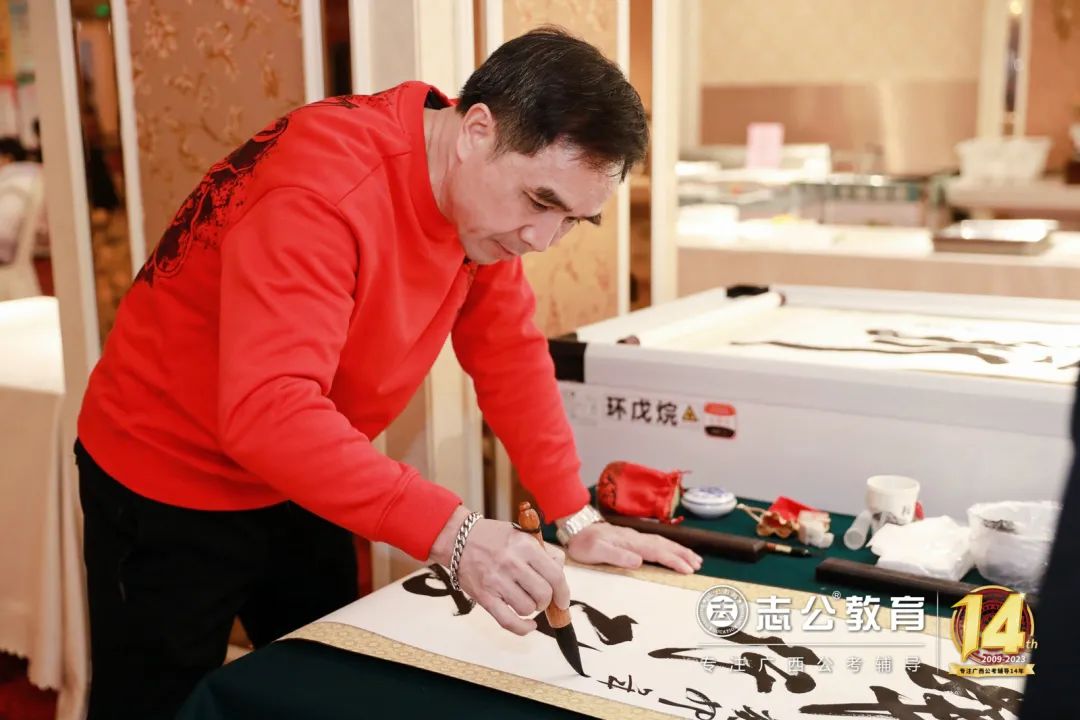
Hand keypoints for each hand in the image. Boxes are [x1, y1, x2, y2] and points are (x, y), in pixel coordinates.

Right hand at [430, 507, 567, 635]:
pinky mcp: (484, 596)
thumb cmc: (493, 537)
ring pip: (527, 609)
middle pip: (543, 595)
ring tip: (524, 599)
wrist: (458, 537)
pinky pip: (508, 622)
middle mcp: (512, 563)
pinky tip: (529, 625)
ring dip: (531, 609)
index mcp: (525, 546)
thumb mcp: (522, 534)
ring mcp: (496, 581)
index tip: (563, 600)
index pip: (556, 576)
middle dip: (547, 601)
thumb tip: (561, 573)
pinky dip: (522, 628)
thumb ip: (544, 551)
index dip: (564, 592)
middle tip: (541, 598)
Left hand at [563, 522, 702, 573]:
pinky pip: (655, 542)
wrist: (575, 528)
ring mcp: (634, 537)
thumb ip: (617, 556)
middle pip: (664, 545)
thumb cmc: (584, 543)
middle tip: (698, 564)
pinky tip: (672, 551)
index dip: (674, 560)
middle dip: (682, 554)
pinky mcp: (631, 539)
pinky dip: (668, 547)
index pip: (657, 552)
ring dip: (678, 550)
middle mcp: (636, 538)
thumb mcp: (596, 552)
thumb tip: (639, 562)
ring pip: (662, 542)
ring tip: (694, 558)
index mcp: (630, 542)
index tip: (688, 569)